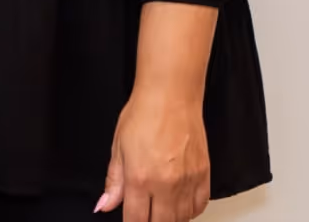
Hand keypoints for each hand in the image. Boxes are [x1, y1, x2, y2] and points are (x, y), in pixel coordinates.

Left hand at [98, 89, 211, 220]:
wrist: (171, 97)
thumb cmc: (142, 115)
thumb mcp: (117, 148)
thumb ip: (113, 182)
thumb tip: (104, 206)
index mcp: (140, 178)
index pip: (136, 219)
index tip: (130, 221)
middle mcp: (166, 184)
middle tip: (144, 215)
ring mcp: (188, 181)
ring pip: (182, 218)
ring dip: (170, 219)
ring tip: (159, 211)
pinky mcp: (204, 175)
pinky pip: (200, 206)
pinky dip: (190, 211)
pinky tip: (180, 206)